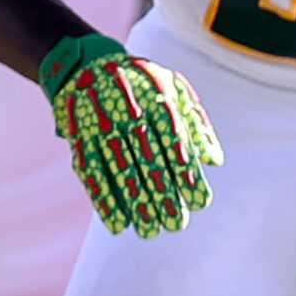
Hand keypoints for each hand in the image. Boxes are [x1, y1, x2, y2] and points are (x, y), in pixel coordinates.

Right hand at [41, 34, 222, 237]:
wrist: (87, 64)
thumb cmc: (143, 83)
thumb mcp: (174, 90)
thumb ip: (196, 123)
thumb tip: (215, 160)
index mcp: (156, 99)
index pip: (175, 142)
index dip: (188, 173)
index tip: (201, 201)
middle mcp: (128, 112)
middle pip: (148, 160)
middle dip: (163, 194)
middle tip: (177, 223)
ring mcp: (101, 125)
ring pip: (120, 169)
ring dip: (135, 203)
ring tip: (150, 231)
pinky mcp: (79, 138)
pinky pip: (92, 172)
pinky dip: (103, 199)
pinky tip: (117, 223)